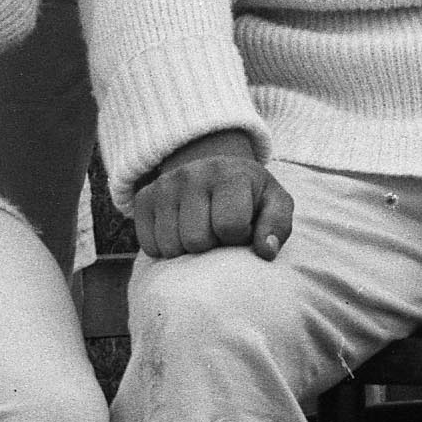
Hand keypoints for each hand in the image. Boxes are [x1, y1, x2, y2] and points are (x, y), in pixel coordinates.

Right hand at [129, 130, 290, 264]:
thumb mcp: (274, 203)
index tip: (242, 228)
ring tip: (201, 231)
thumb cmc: (249, 195)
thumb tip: (266, 252)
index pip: (229, 226)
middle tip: (218, 231)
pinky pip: (149, 246)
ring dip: (188, 250)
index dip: (238, 237)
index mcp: (230, 174)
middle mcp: (192, 175)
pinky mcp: (143, 199)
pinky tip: (181, 233)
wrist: (214, 169)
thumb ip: (277, 226)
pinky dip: (166, 248)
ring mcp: (164, 186)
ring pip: (170, 246)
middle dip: (211, 245)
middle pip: (196, 240)